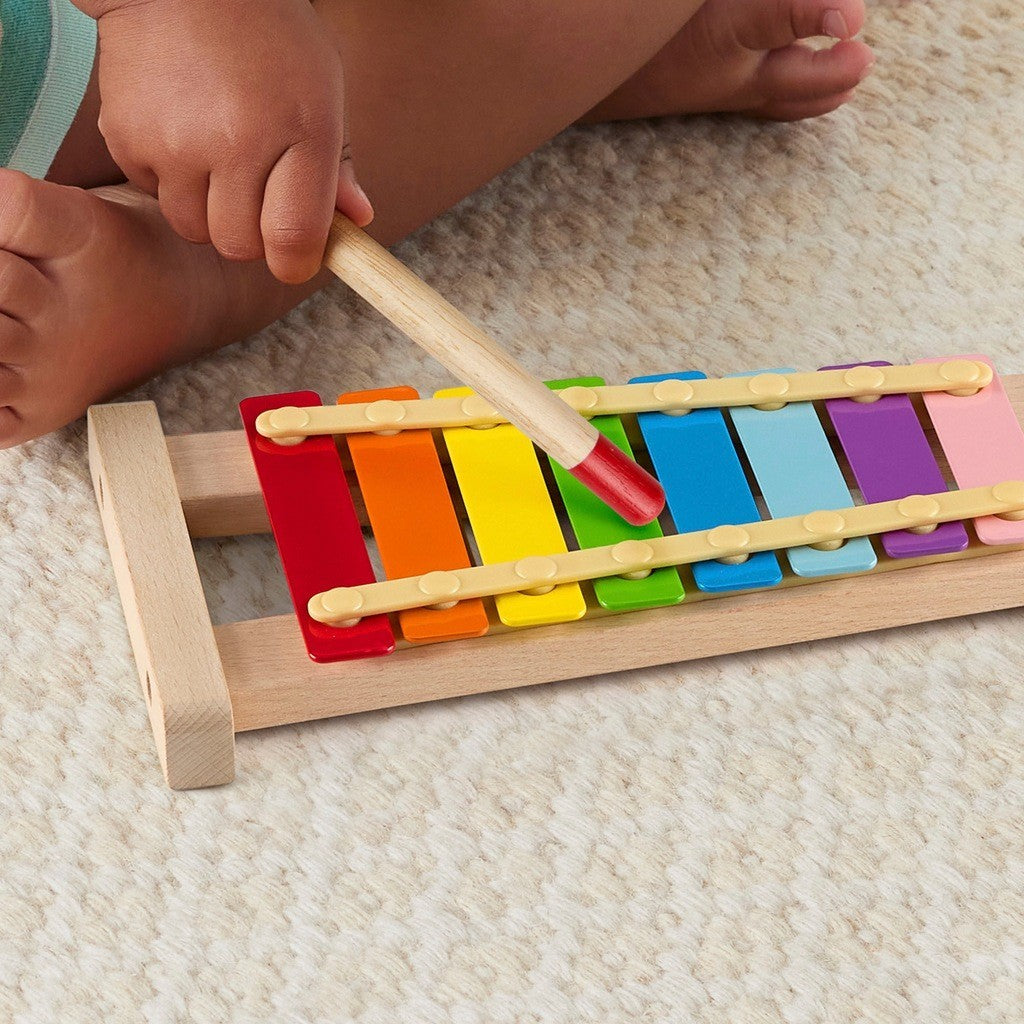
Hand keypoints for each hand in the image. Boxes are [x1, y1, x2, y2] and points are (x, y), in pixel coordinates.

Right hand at [77, 0, 370, 282]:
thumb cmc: (266, 35)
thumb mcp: (321, 87)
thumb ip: (339, 162)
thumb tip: (358, 220)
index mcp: (300, 130)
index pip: (295, 238)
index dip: (296, 262)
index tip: (295, 258)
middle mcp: (237, 143)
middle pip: (240, 245)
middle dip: (252, 235)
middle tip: (255, 195)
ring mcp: (177, 143)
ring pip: (194, 228)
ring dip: (208, 212)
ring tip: (216, 162)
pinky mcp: (128, 138)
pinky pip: (153, 195)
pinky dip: (169, 181)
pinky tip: (180, 134)